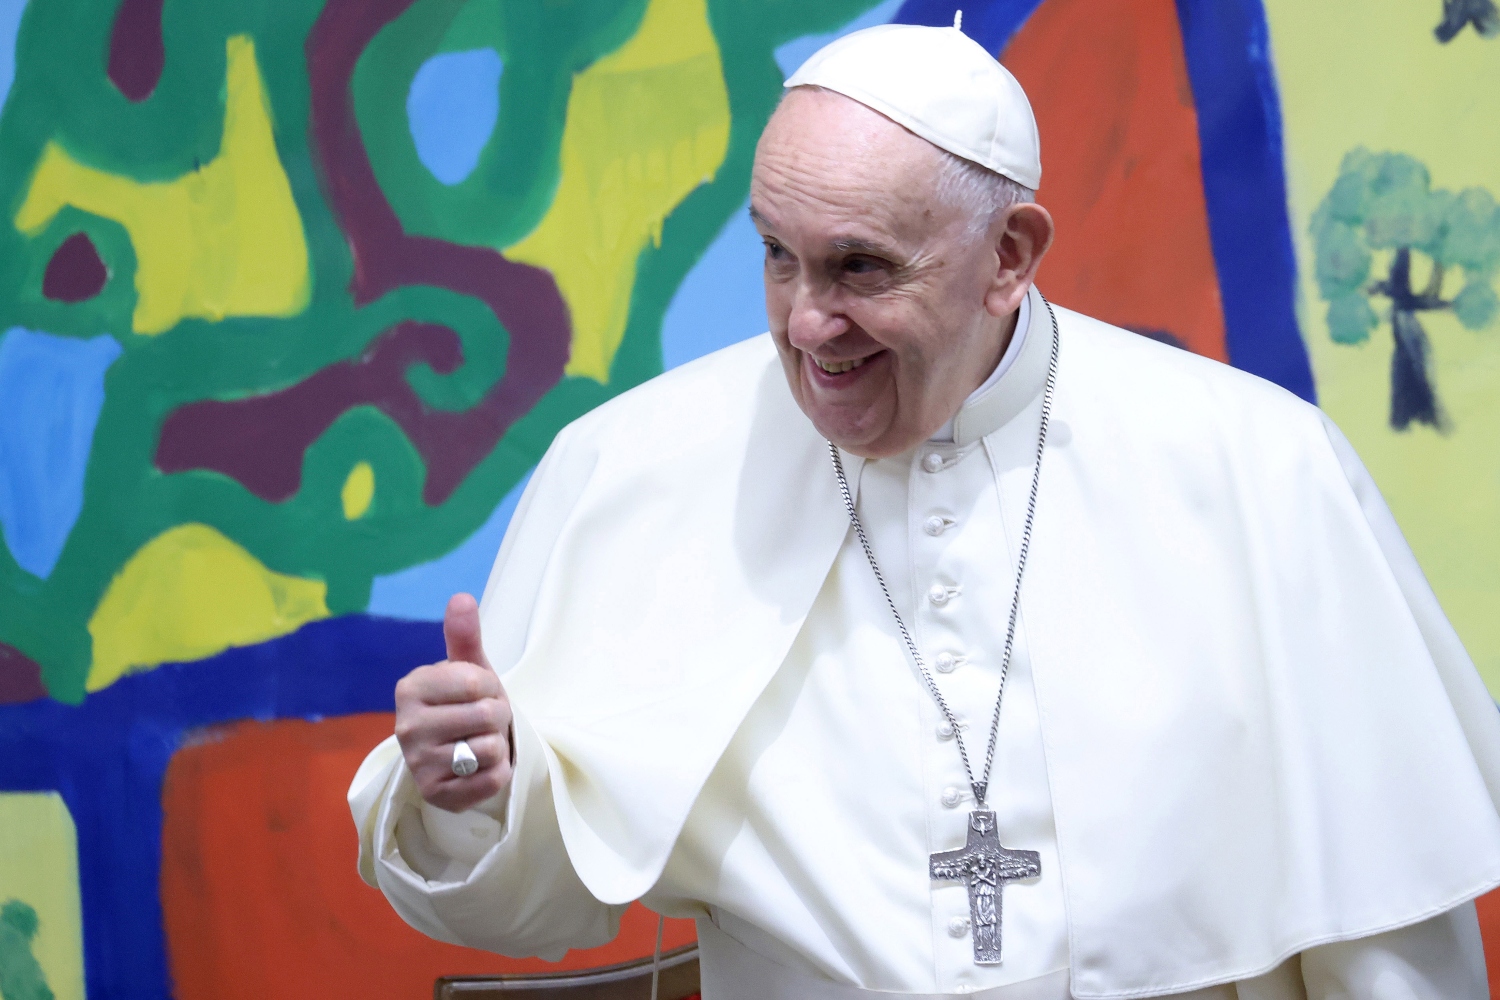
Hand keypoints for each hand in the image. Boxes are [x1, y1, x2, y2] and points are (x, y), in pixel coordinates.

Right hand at [394, 593, 513, 812]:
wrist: (458, 752)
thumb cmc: (466, 704)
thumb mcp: (468, 668)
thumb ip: (464, 636)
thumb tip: (462, 597)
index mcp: (410, 688)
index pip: (476, 682)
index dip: (491, 688)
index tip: (478, 694)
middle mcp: (406, 727)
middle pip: (487, 716)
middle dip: (498, 717)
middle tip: (482, 722)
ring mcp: (418, 764)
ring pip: (490, 749)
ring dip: (497, 746)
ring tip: (479, 743)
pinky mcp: (435, 795)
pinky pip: (491, 780)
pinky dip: (496, 774)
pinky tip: (478, 769)